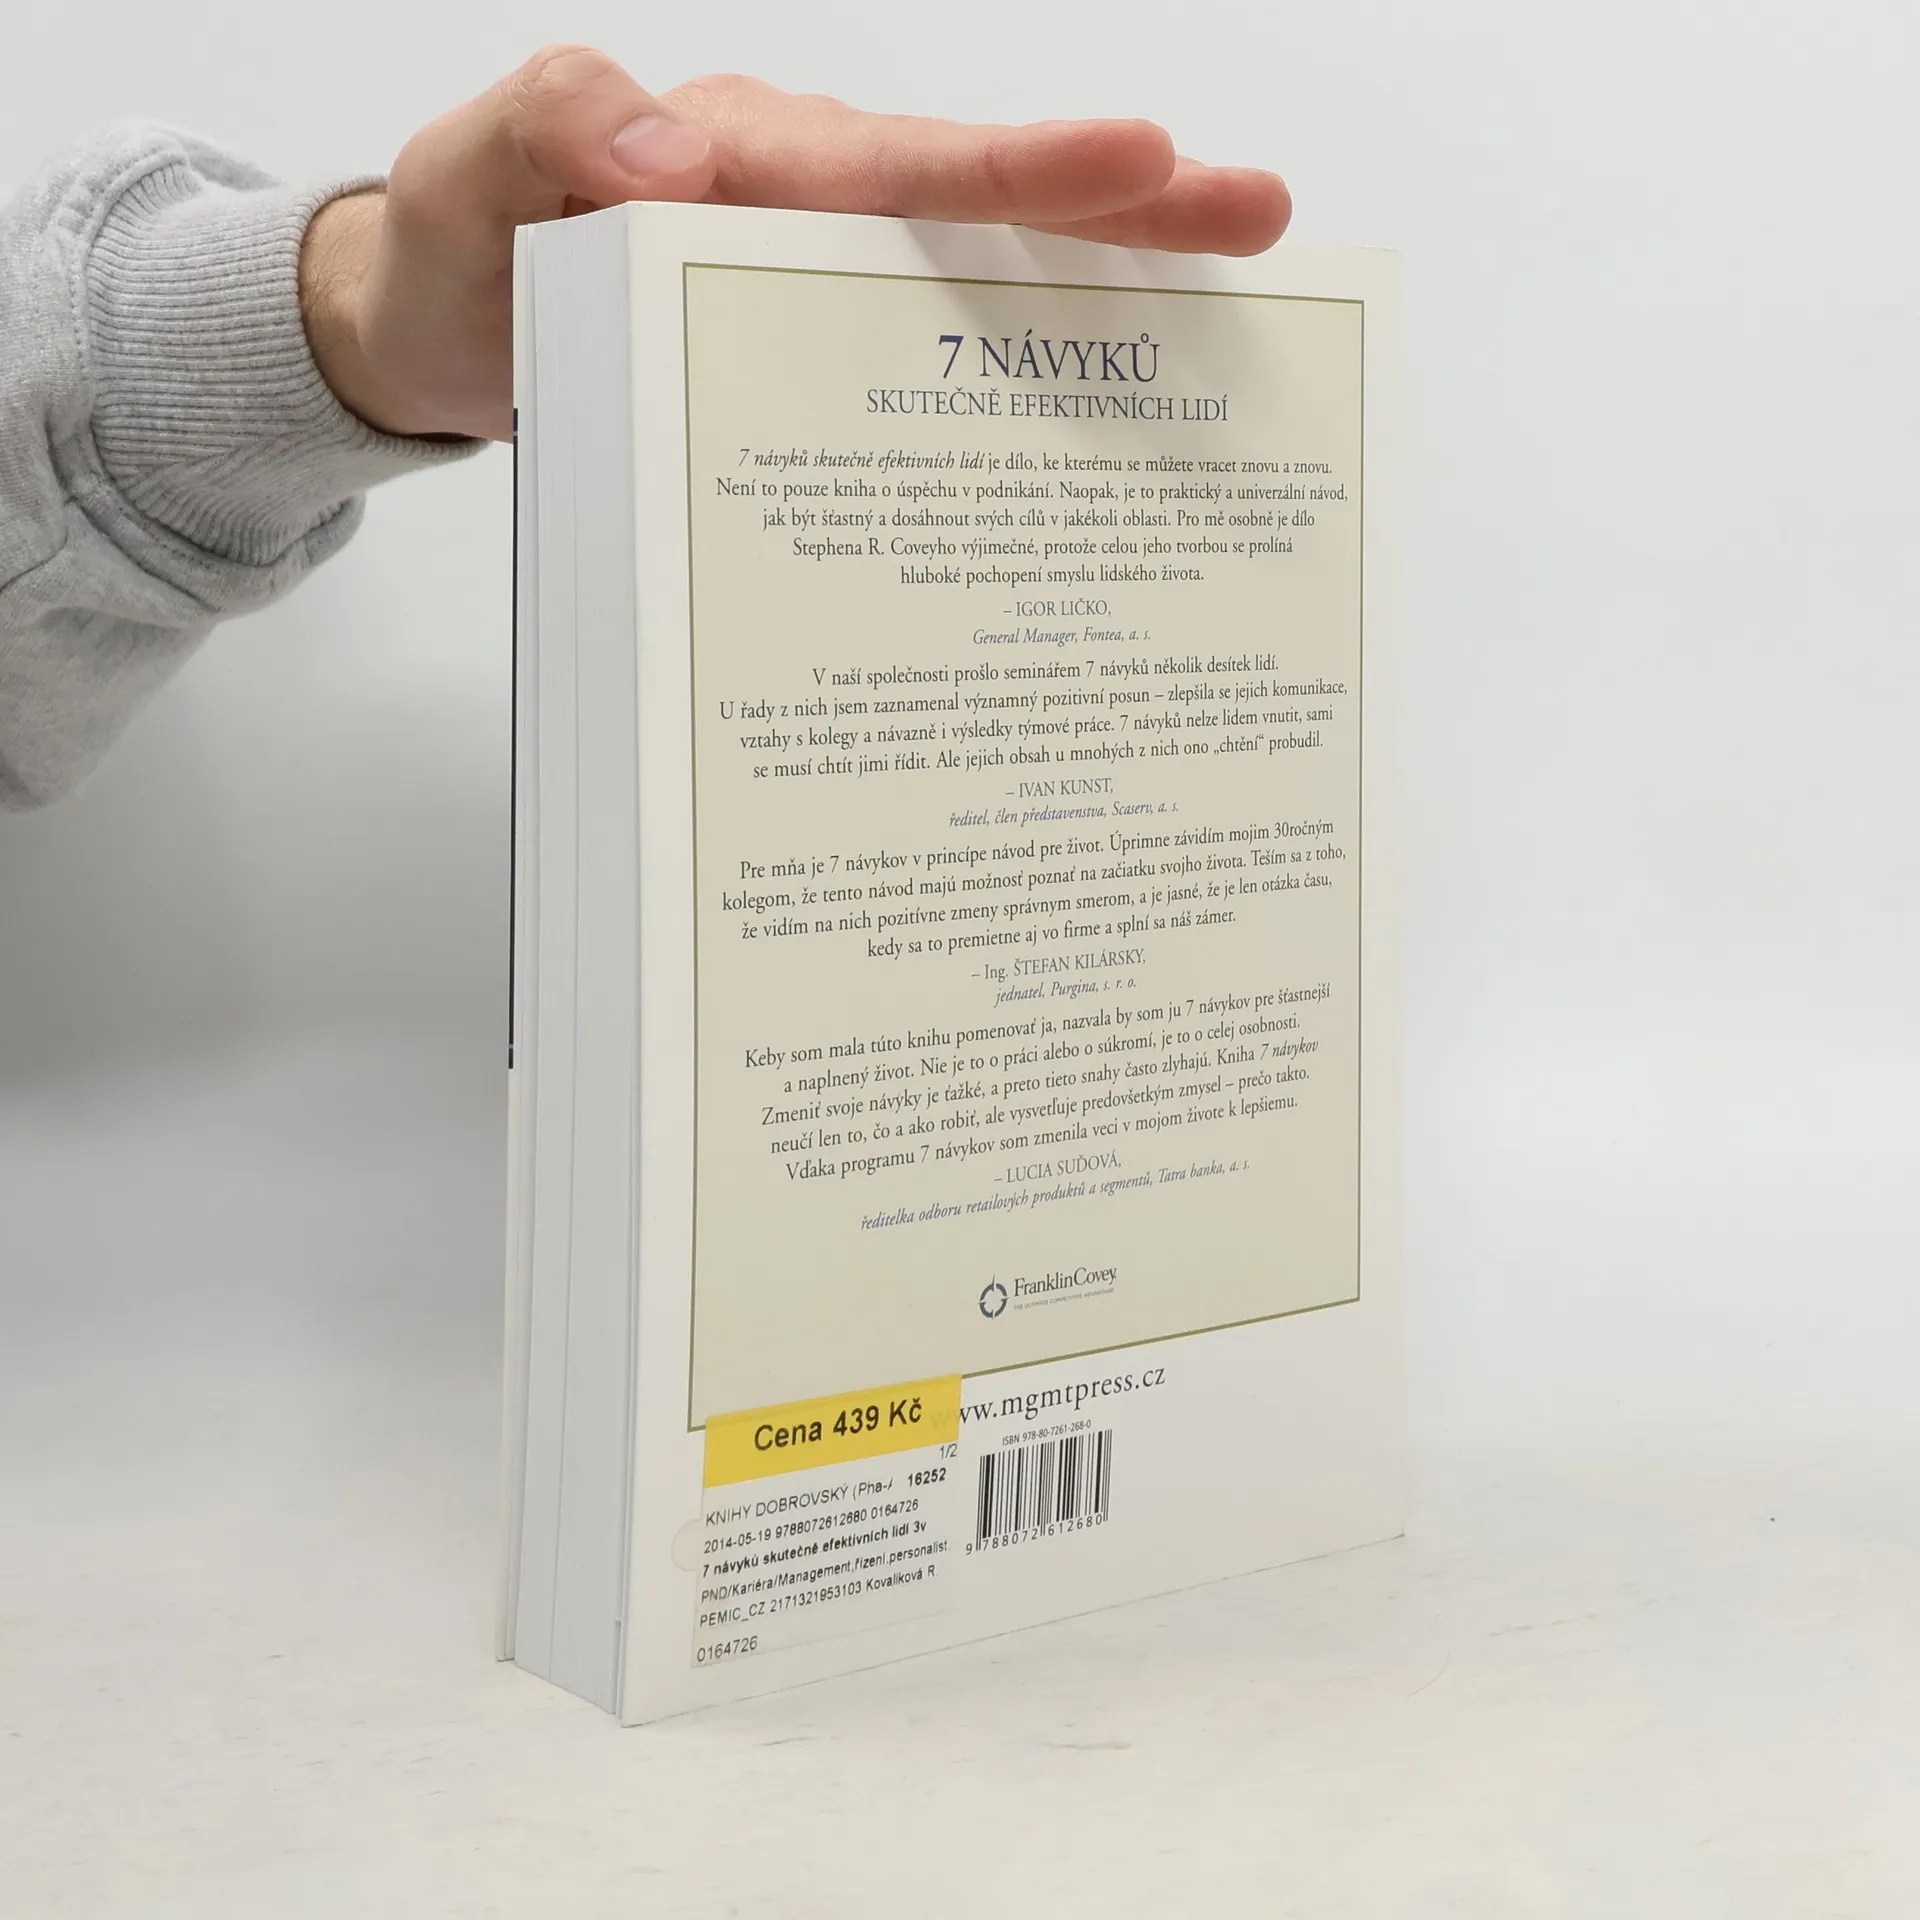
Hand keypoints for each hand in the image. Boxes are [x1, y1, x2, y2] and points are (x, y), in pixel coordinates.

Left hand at [299, 48, 1290, 442]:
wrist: (433, 345)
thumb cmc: (452, 261)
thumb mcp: (463, 183)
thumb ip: (548, 137)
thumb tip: (680, 153)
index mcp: (745, 158)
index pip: (898, 163)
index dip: (1021, 168)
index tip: (1142, 161)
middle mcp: (804, 209)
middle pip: (980, 205)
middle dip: (1125, 208)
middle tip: (1259, 211)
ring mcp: (818, 284)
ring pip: (979, 277)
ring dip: (1102, 287)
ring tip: (1232, 295)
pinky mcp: (813, 355)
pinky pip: (930, 356)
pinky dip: (1021, 374)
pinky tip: (1103, 406)